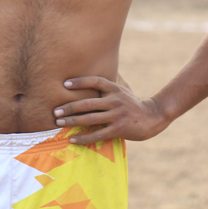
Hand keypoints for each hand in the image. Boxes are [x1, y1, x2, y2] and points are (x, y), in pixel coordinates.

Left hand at [54, 76, 168, 145]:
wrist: (151, 117)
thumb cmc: (132, 103)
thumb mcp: (122, 89)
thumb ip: (108, 84)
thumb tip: (97, 69)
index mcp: (115, 89)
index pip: (96, 82)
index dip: (81, 82)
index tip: (65, 84)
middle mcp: (115, 100)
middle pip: (88, 103)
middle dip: (70, 107)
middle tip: (55, 111)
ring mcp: (117, 115)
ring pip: (90, 119)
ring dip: (72, 121)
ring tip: (59, 123)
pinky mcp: (118, 129)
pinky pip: (97, 134)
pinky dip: (83, 138)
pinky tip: (72, 139)